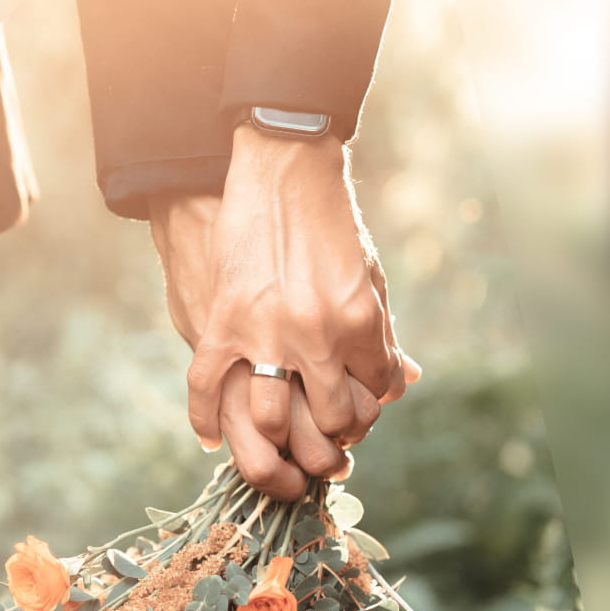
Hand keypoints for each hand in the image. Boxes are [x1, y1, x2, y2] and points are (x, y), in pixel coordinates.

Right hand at [150, 127, 418, 483]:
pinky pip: (207, 387)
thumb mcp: (370, 275)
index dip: (369, 409)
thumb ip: (383, 332)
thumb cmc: (332, 224)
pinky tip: (211, 438)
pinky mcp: (223, 321)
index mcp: (360, 323)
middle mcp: (317, 336)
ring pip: (271, 420)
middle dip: (332, 438)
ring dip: (276, 440)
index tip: (357, 411)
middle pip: (329, 421)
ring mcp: (267, 332)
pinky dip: (204, 420)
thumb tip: (404, 379)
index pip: (376, 395)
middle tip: (324, 440)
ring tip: (277, 439)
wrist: (284, 170)